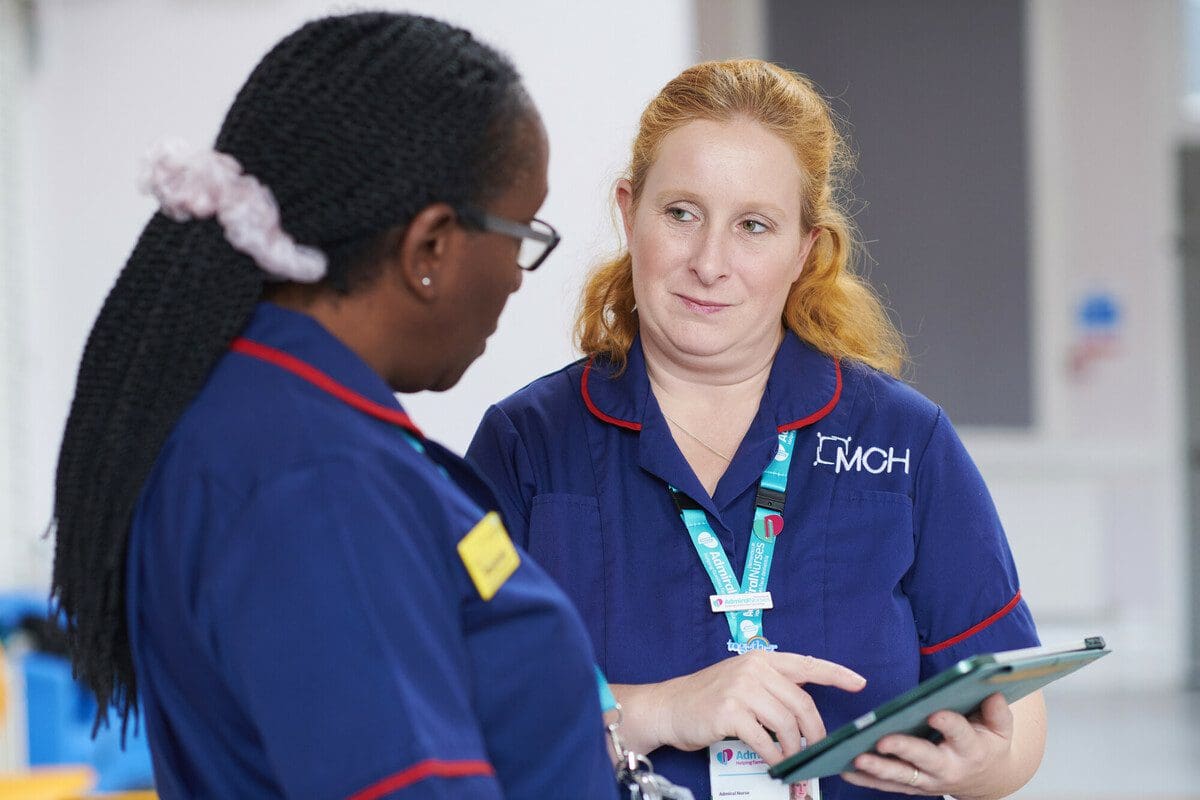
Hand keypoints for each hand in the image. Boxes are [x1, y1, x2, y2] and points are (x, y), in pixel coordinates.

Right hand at [616, 652, 865, 765]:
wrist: (669, 706)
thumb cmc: (707, 698)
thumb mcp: (740, 679)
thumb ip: (771, 686)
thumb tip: (805, 710)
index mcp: (760, 659)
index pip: (807, 664)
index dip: (836, 673)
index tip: (859, 683)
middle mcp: (753, 669)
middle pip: (802, 703)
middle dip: (816, 731)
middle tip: (819, 748)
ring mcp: (741, 690)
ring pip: (787, 723)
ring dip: (795, 748)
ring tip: (794, 759)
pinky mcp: (730, 713)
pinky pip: (766, 740)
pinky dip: (776, 756)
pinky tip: (776, 764)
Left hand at [841, 692, 1016, 798]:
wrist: (987, 778)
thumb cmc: (989, 744)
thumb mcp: (1001, 727)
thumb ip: (997, 710)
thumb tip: (992, 690)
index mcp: (972, 749)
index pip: (960, 734)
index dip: (948, 724)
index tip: (935, 713)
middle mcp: (948, 767)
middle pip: (925, 758)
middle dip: (904, 749)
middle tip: (883, 741)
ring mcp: (929, 780)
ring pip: (902, 776)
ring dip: (878, 769)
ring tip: (857, 758)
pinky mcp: (913, 786)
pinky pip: (888, 785)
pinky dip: (867, 779)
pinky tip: (846, 769)